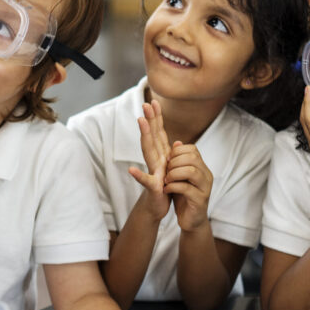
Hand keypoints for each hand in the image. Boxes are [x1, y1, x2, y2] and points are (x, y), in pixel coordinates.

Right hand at [129, 100, 171, 221]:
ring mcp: (152, 172)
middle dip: (149, 120)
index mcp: (161, 156)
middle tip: (146, 104)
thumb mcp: (171, 169)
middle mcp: (155, 160)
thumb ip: (171, 155)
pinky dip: (138, 175)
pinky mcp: (153, 187)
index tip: (155, 102)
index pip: (159, 133)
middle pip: (151, 137)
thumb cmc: (164, 187)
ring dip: (145, 137)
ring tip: (141, 122)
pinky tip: (131, 170)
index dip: (157, 118)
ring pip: (148, 152)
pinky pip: (146, 180)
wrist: (156, 207)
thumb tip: (178, 141)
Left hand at [164, 142, 211, 231]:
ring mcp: (205, 188)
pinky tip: (166, 190)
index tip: (167, 160)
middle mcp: (206, 176)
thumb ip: (178, 161)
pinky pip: (187, 188)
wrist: (190, 219)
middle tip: (165, 171)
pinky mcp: (200, 200)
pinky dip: (173, 187)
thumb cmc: (183, 196)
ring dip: (174, 174)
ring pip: (191, 171)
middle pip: (192, 158)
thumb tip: (177, 142)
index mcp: (201, 167)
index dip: (177, 152)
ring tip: (166, 180)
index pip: (192, 149)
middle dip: (174, 162)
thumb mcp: (178, 176)